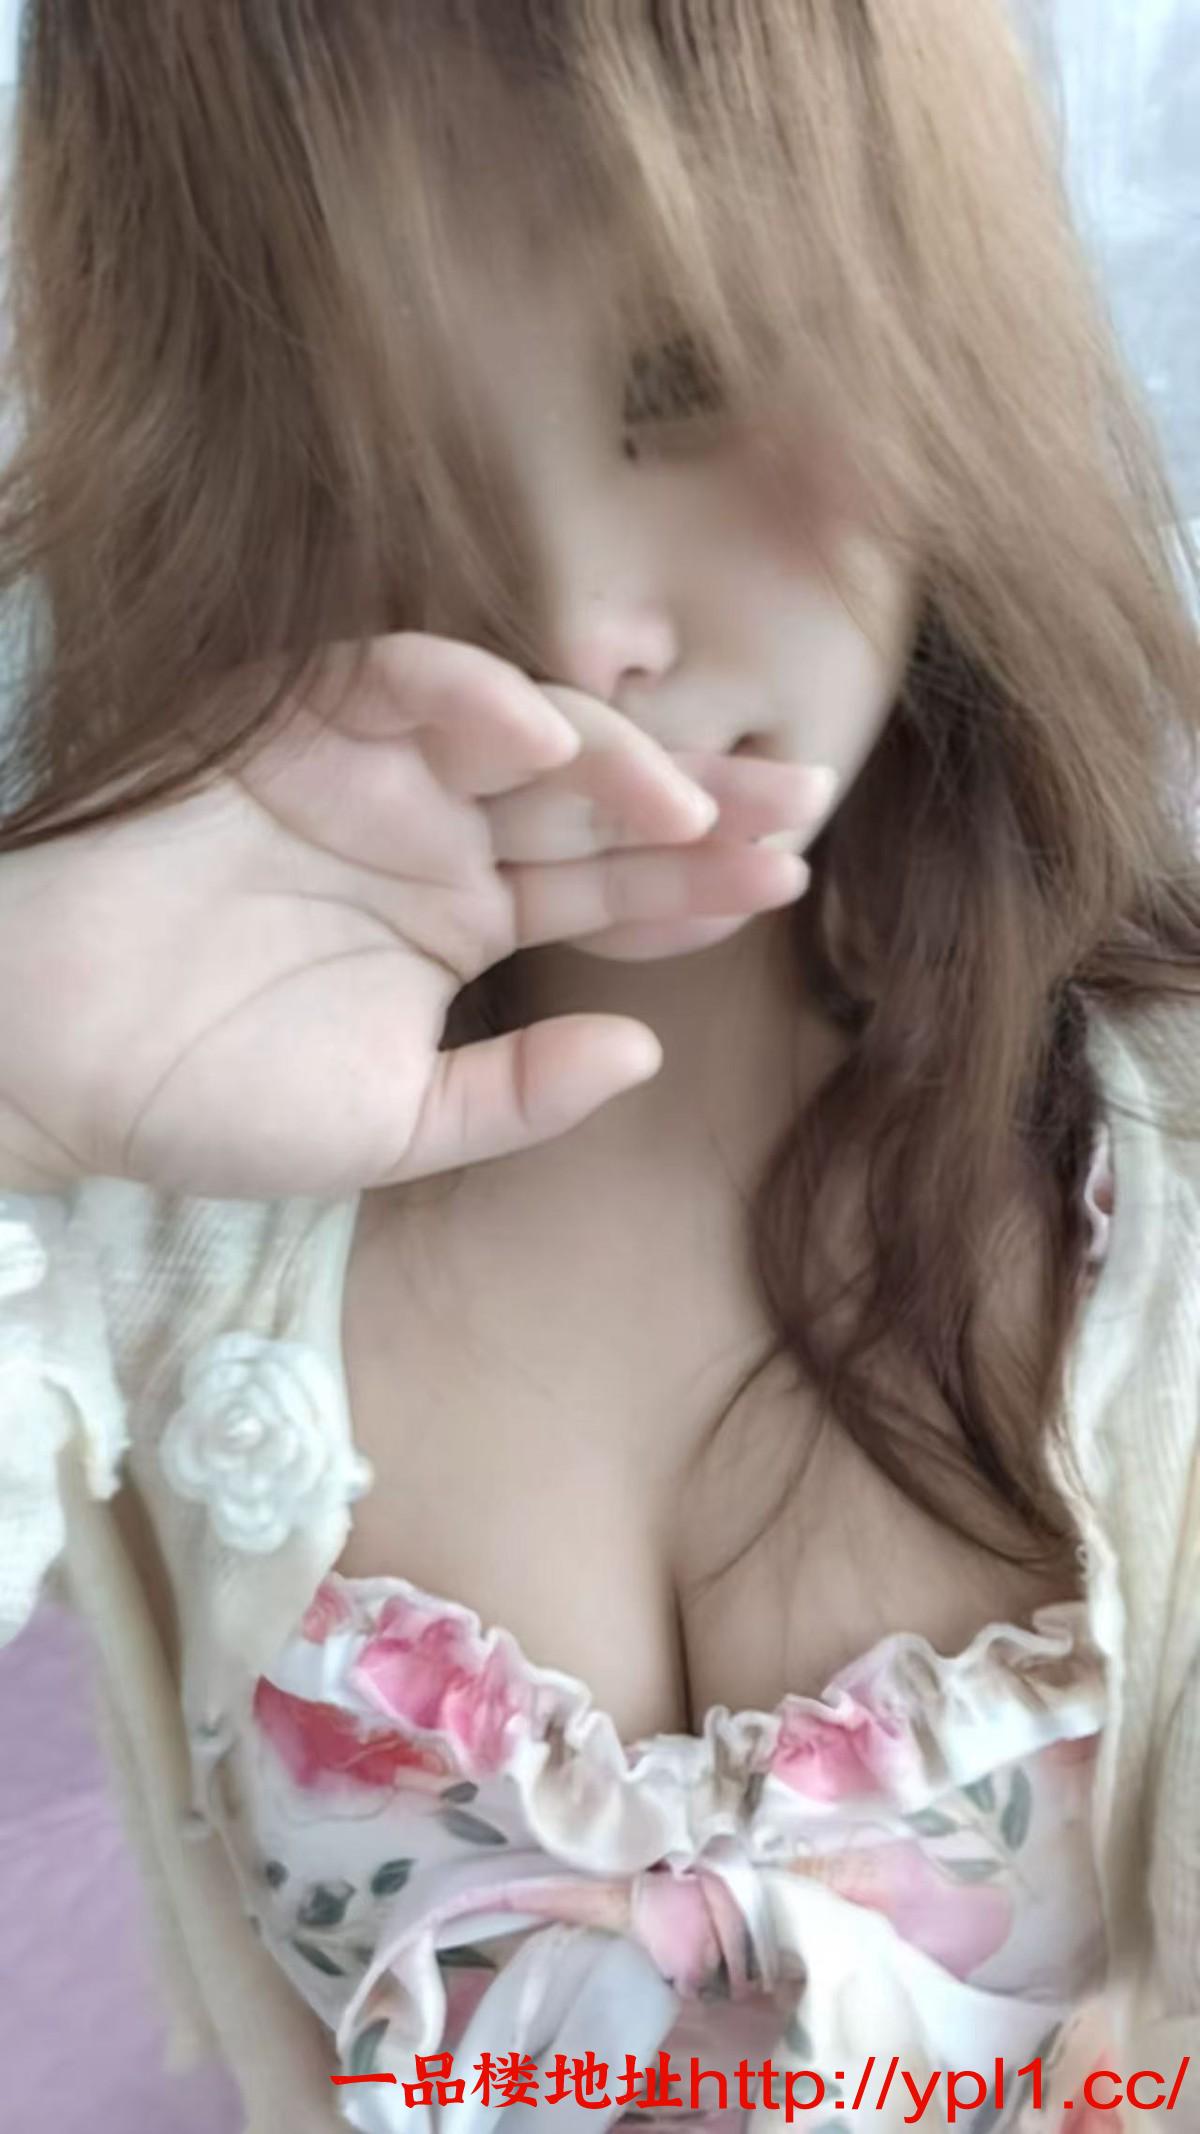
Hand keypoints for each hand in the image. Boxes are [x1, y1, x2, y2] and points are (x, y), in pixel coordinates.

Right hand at [0, 632, 831, 1196]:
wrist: (52, 1060)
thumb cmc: (207, 1098)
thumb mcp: (392, 1126)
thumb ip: (517, 1095)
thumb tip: (643, 1053)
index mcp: (462, 919)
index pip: (605, 885)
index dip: (694, 882)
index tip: (785, 885)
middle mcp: (434, 835)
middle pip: (592, 797)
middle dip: (697, 797)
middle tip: (798, 803)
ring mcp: (369, 775)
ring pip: (520, 728)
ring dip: (610, 753)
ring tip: (690, 804)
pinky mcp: (290, 727)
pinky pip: (397, 681)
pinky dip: (471, 697)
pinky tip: (543, 745)